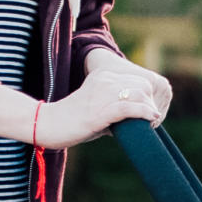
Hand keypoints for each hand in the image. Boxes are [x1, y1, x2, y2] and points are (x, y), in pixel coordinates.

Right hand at [40, 52, 171, 146]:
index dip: (147, 95)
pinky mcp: (100, 111)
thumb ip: (114, 107)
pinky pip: (130, 108)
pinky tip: (151, 119)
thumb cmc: (72, 121)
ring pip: (139, 94)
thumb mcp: (96, 106)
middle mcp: (104, 81)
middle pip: (141, 85)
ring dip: (149, 109)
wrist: (49, 124)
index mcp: (102, 76)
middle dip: (151, 102)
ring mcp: (102, 94)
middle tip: (152, 118)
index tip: (150, 110)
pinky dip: (144, 114)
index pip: (136, 79)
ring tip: (152, 121)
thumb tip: (135, 119)